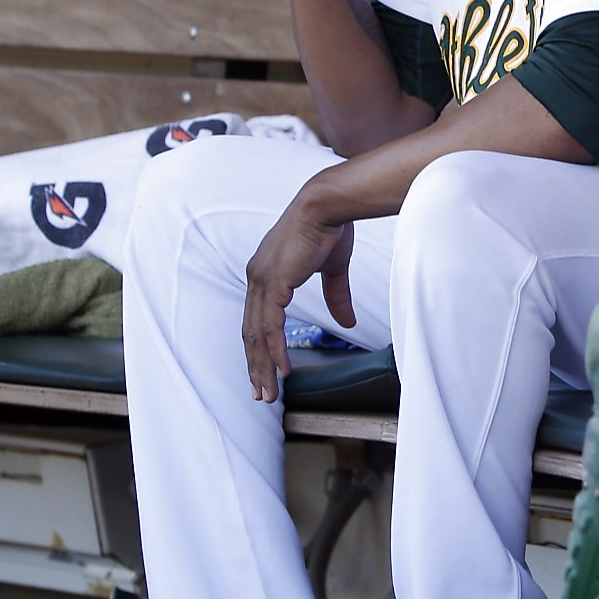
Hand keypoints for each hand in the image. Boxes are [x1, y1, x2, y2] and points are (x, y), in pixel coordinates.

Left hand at [242, 193, 356, 400]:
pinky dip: (274, 351)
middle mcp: (257, 278)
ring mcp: (262, 281)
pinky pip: (271, 326)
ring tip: (268, 393)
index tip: (266, 371)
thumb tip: (347, 323)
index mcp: (266, 273)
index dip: (260, 347)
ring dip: (262, 366)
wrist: (328, 205)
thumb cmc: (330, 228)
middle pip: (251, 333)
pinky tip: (281, 370)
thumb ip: (335, 295)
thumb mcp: (333, 269)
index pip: (257, 319)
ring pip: (256, 335)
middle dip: (256, 366)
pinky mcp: (274, 284)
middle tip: (261, 393)